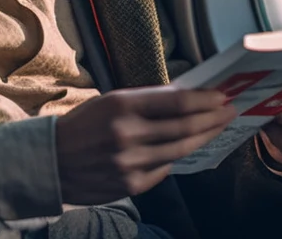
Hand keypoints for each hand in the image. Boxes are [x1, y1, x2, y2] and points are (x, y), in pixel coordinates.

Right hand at [56, 86, 236, 204]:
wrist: (52, 162)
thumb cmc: (83, 126)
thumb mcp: (110, 102)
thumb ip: (146, 101)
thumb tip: (186, 97)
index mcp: (121, 107)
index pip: (175, 102)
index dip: (204, 99)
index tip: (222, 95)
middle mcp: (127, 135)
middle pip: (184, 127)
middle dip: (212, 118)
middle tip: (230, 111)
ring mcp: (130, 163)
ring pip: (180, 150)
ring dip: (204, 137)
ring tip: (217, 127)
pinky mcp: (131, 185)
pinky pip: (164, 169)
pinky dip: (176, 156)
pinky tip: (187, 147)